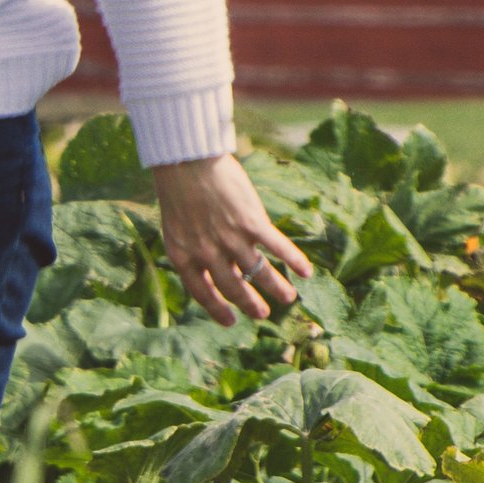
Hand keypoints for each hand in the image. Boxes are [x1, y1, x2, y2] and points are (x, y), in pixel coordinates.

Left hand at [153, 154, 314, 328]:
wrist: (186, 161)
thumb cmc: (178, 189)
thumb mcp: (177, 226)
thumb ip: (193, 247)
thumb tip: (214, 265)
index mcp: (184, 256)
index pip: (202, 293)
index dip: (217, 310)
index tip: (231, 321)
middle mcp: (208, 254)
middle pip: (234, 288)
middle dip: (251, 304)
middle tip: (262, 314)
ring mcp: (231, 240)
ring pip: (260, 273)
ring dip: (277, 288)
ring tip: (289, 298)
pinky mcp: (253, 223)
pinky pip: (278, 249)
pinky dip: (295, 261)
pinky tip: (307, 272)